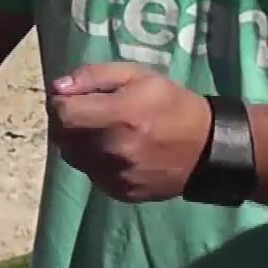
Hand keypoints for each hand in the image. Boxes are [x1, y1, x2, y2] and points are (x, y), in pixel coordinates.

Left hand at [46, 61, 211, 202]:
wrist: (208, 149)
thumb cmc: (171, 104)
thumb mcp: (138, 76)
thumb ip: (94, 76)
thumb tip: (58, 88)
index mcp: (120, 115)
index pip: (62, 114)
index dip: (60, 102)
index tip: (71, 98)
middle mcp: (114, 150)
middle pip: (62, 137)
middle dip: (66, 122)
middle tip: (84, 113)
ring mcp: (117, 175)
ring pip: (73, 157)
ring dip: (77, 142)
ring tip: (101, 131)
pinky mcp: (120, 192)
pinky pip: (91, 174)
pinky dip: (93, 161)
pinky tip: (114, 151)